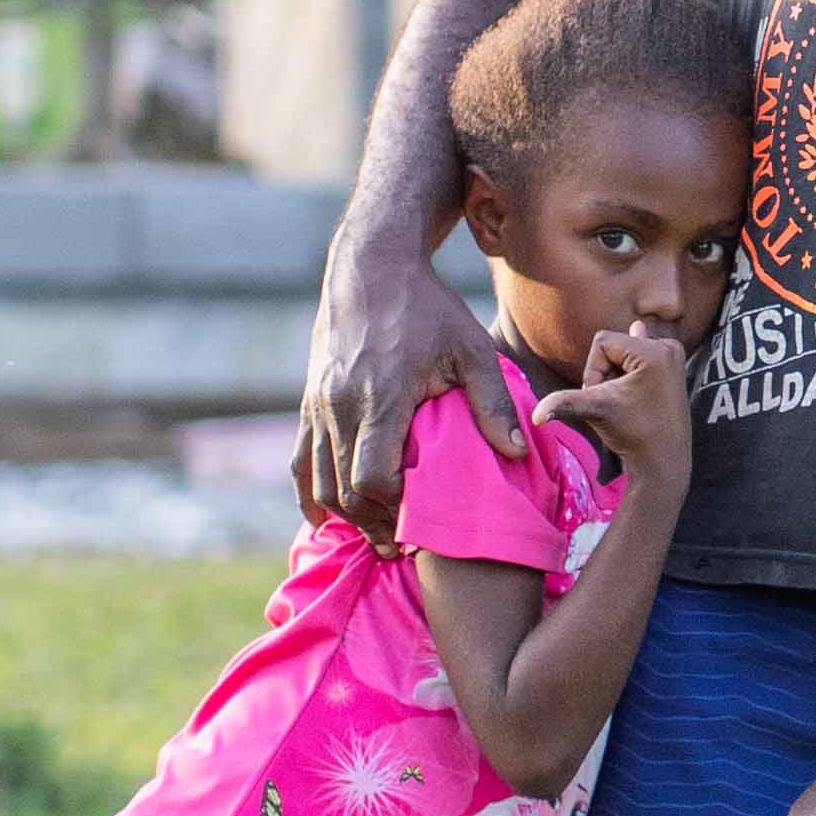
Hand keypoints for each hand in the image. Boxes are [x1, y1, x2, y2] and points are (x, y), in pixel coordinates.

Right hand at [304, 236, 514, 536]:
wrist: (371, 267)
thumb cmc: (428, 308)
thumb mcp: (471, 348)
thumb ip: (492, 403)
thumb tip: (516, 453)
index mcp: (382, 397)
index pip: (373, 478)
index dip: (393, 510)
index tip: (419, 526)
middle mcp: (341, 406)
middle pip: (345, 490)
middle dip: (372, 524)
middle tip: (401, 548)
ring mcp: (318, 405)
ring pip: (319, 481)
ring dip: (345, 514)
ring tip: (377, 535)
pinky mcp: (308, 401)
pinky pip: (300, 460)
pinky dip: (311, 493)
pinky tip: (326, 515)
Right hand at [532, 320, 694, 489]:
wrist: (662, 459)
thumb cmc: (631, 434)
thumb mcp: (595, 411)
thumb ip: (563, 404)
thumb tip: (535, 417)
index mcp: (653, 351)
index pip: (602, 342)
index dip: (594, 371)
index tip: (607, 397)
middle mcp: (668, 347)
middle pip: (614, 346)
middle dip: (606, 374)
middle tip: (621, 402)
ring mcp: (673, 355)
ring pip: (624, 352)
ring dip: (618, 375)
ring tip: (632, 400)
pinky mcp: (673, 364)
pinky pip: (641, 351)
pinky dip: (632, 362)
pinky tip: (639, 340)